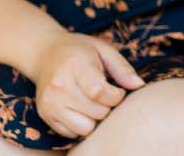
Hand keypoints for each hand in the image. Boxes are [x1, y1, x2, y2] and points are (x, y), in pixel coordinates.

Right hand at [27, 32, 144, 138]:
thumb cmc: (80, 51)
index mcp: (75, 64)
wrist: (45, 53)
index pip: (99, 92)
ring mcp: (49, 102)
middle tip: (105, 95)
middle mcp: (59, 85)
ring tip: (93, 103)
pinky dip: (81, 125)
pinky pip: (72, 133)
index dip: (116, 96)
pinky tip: (80, 108)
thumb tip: (139, 85)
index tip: (117, 90)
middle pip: (96, 112)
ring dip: (95, 119)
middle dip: (108, 106)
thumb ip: (122, 68)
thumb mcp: (104, 50)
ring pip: (85, 128)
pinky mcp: (45, 115)